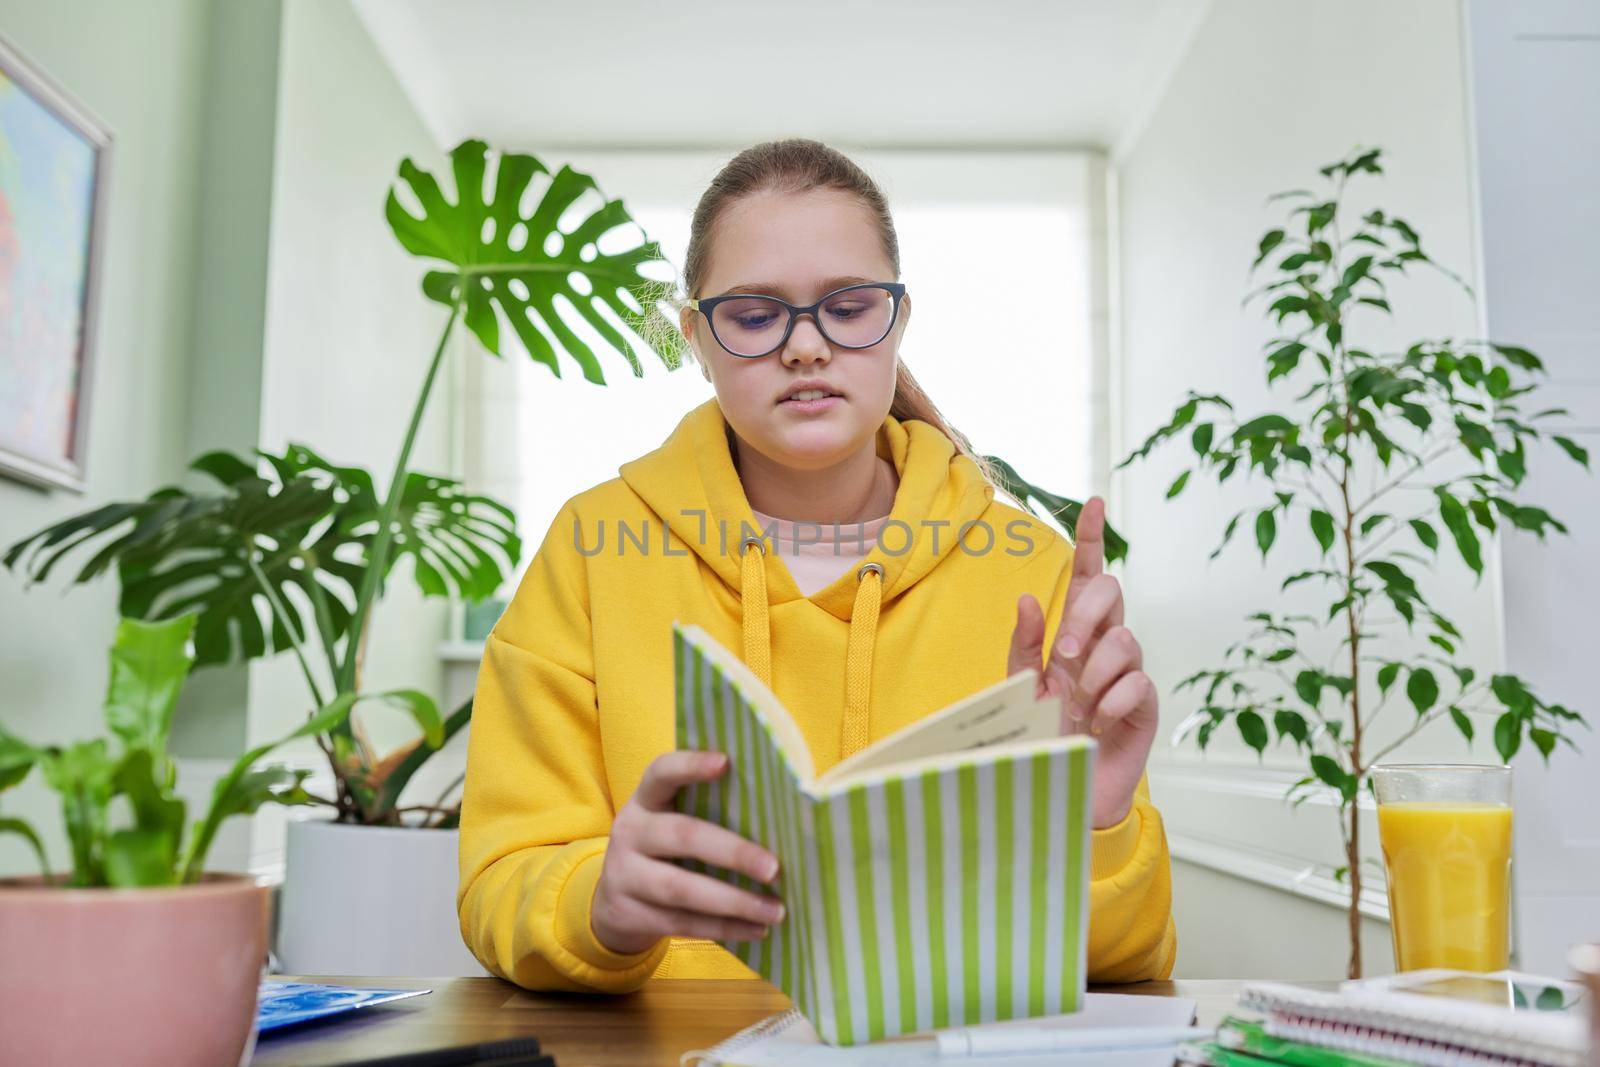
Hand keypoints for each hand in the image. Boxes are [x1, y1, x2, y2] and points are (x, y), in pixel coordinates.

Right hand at [591, 750, 785, 955]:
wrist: (613, 899)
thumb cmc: (665, 850)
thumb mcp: (671, 821)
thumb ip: (708, 813)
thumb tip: (779, 821)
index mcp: (645, 800)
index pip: (661, 773)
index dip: (691, 766)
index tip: (726, 762)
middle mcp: (630, 832)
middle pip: (683, 836)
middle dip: (733, 853)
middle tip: (774, 868)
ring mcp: (625, 875)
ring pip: (682, 889)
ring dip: (734, 901)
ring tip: (775, 910)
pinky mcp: (630, 914)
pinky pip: (683, 922)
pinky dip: (724, 927)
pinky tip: (756, 929)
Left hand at [1006, 496, 1157, 828]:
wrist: (1062, 788)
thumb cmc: (1042, 735)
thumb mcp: (1022, 688)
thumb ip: (1024, 645)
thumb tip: (1028, 598)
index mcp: (1074, 633)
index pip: (1087, 577)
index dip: (1089, 539)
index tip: (1090, 502)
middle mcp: (1105, 645)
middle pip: (1111, 594)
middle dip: (1085, 617)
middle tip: (1063, 658)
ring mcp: (1129, 674)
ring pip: (1126, 639)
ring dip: (1095, 671)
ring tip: (1078, 705)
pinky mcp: (1146, 706)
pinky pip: (1139, 683)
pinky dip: (1113, 701)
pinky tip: (1097, 724)